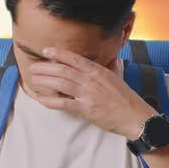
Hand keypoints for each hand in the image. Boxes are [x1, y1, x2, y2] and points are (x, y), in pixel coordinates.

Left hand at [28, 47, 157, 138]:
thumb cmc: (127, 98)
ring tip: (33, 80)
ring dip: (44, 81)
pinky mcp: (86, 109)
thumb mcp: (119, 77)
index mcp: (98, 70)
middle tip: (34, 68)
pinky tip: (41, 98)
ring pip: (60, 83)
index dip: (58, 53)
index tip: (46, 51)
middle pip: (63, 70)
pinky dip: (50, 100)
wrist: (134, 116)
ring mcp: (88, 94)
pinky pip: (63, 103)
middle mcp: (91, 79)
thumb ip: (113, 66)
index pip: (74, 58)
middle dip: (45, 67)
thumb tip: (113, 58)